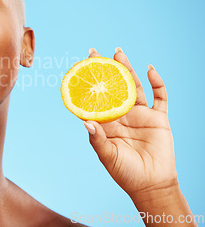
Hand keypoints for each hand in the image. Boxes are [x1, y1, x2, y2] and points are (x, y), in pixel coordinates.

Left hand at [84, 47, 177, 199]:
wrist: (151, 184)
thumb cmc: (125, 172)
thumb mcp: (106, 155)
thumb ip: (97, 138)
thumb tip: (86, 121)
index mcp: (107, 122)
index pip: (94, 98)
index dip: (87, 84)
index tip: (77, 67)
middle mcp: (121, 115)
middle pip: (112, 86)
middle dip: (104, 69)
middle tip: (94, 52)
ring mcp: (140, 115)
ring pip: (132, 86)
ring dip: (126, 69)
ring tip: (117, 52)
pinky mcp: (158, 118)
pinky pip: (159, 97)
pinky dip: (156, 82)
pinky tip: (149, 69)